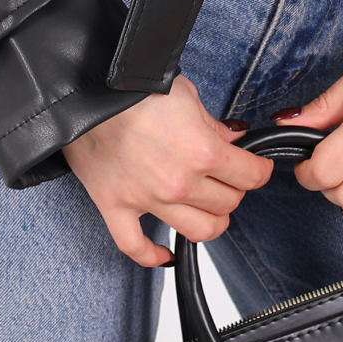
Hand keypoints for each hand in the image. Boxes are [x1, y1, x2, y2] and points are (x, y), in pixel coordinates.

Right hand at [62, 75, 274, 266]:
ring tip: (207, 208)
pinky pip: (135, 246)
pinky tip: (166, 254)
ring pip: (197, 231)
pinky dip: (153, 256)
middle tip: (228, 179)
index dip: (259, 170)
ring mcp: (146, 199)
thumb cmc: (133, 84)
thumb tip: (231, 140)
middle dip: (234, 191)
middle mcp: (178, 183)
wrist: (83, 88)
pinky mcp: (115, 206)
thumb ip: (212, 124)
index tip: (257, 167)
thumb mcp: (186, 94)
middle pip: (227, 205)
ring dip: (210, 221)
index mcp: (202, 151)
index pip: (250, 176)